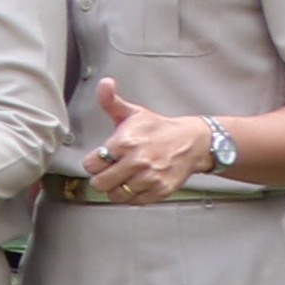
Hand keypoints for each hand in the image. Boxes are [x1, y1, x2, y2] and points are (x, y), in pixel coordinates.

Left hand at [80, 76, 216, 205]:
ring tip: (123, 178)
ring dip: (116, 188)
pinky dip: (132, 196)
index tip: (102, 159)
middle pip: (100, 183)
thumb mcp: (133, 113)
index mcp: (125, 142)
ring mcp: (150, 177)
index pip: (91, 164)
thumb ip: (111, 101)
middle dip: (101, 178)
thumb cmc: (158, 128)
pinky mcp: (161, 190)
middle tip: (110, 172)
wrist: (193, 141)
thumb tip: (104, 83)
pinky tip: (136, 183)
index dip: (94, 163)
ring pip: (116, 195)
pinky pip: (134, 201)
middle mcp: (137, 161)